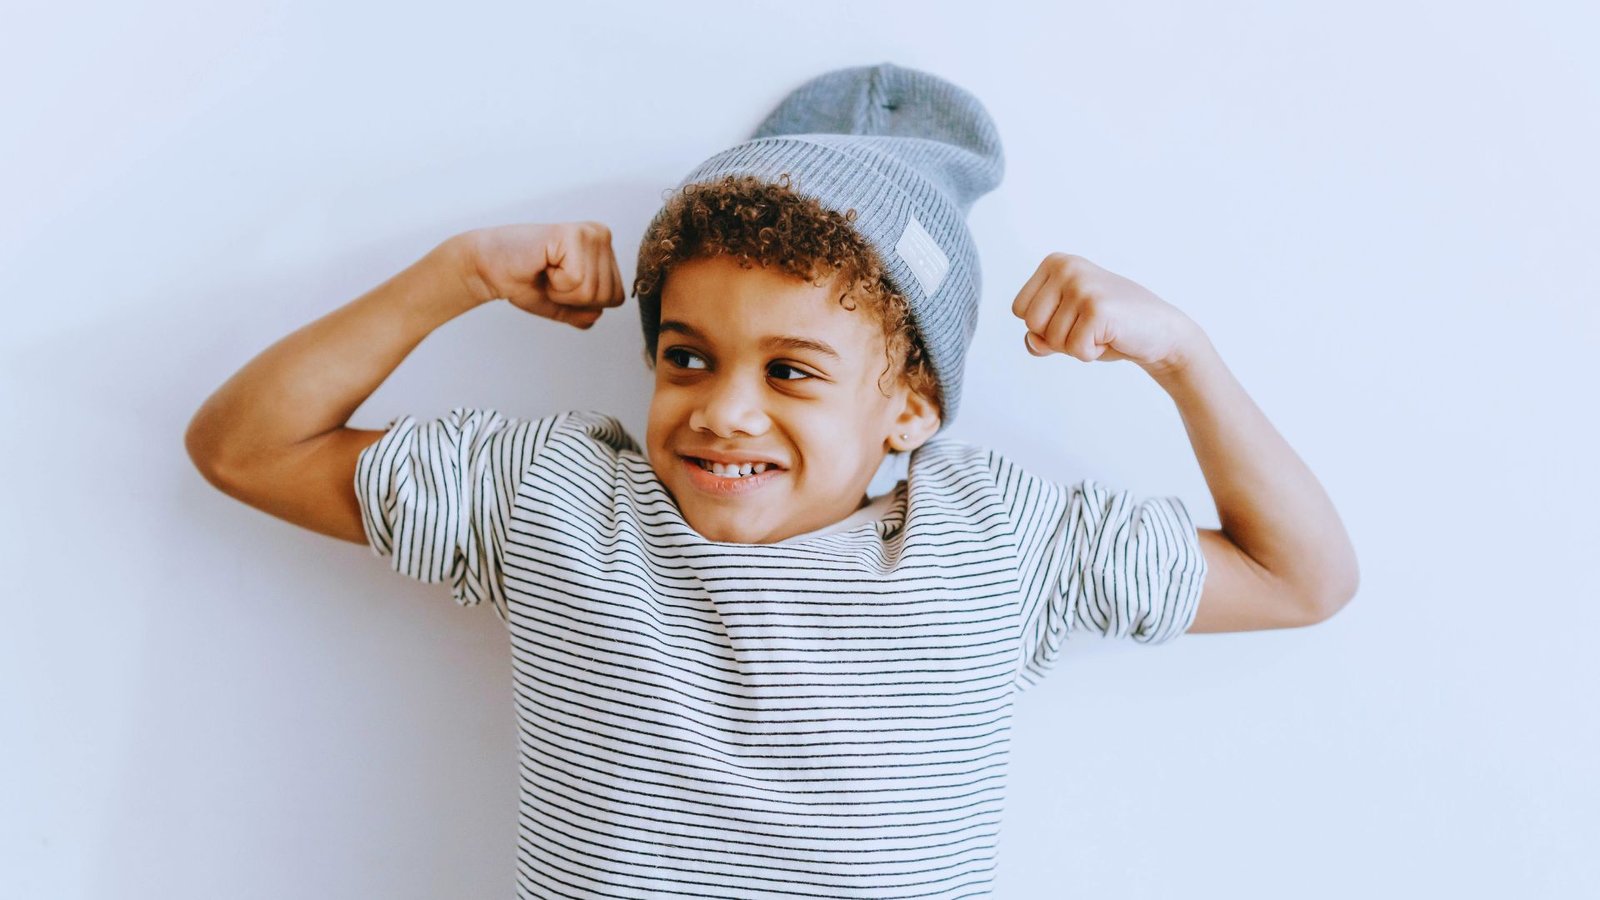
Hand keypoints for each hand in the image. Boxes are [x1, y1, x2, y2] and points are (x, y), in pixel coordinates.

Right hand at [455, 222, 625, 328]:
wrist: (489, 268)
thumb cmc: (523, 280)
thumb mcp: (562, 305)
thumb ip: (585, 313)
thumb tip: (598, 314)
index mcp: (604, 249)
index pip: (617, 298)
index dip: (584, 304)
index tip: (559, 285)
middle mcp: (601, 235)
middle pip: (608, 296)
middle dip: (573, 299)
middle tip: (549, 278)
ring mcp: (589, 232)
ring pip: (593, 290)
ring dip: (562, 291)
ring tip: (546, 271)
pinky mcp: (572, 234)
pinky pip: (578, 280)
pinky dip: (556, 283)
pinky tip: (542, 265)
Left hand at [1010, 253, 1199, 374]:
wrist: (1160, 332)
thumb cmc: (1109, 328)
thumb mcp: (1066, 329)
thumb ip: (1039, 336)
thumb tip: (1032, 341)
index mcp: (1055, 263)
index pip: (1020, 310)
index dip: (1045, 326)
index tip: (1075, 317)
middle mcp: (1066, 267)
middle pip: (1031, 324)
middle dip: (1059, 337)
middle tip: (1090, 326)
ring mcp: (1082, 285)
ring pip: (1052, 340)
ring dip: (1078, 346)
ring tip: (1102, 330)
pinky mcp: (1098, 308)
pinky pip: (1076, 350)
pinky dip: (1092, 353)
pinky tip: (1111, 336)